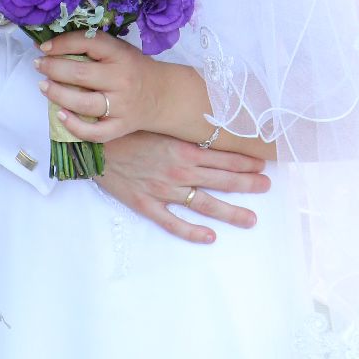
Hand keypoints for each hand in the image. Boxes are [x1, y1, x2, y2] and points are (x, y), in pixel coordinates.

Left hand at [36, 30, 168, 140]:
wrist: (162, 95)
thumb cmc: (134, 68)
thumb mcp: (119, 50)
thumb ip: (93, 47)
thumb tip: (53, 46)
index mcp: (120, 55)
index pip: (87, 43)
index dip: (61, 44)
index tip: (43, 47)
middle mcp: (121, 79)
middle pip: (80, 74)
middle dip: (53, 68)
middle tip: (39, 65)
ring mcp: (121, 106)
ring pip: (83, 103)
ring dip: (57, 94)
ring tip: (44, 86)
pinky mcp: (120, 127)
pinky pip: (94, 132)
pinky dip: (74, 126)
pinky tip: (60, 115)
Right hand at [98, 131, 270, 244]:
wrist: (92, 144)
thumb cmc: (124, 129)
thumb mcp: (157, 122)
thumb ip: (181, 128)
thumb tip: (206, 125)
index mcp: (182, 147)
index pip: (222, 155)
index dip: (245, 160)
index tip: (262, 163)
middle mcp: (178, 170)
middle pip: (221, 179)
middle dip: (247, 183)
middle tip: (267, 186)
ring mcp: (164, 190)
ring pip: (204, 204)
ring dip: (230, 212)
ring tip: (251, 219)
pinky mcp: (147, 204)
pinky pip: (173, 222)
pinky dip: (192, 232)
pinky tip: (210, 237)